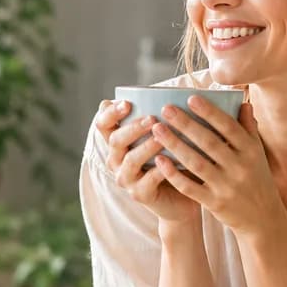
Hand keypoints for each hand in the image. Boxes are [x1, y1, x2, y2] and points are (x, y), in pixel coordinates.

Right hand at [93, 99, 200, 224]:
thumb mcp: (164, 136)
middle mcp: (116, 159)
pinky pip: (147, 182)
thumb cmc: (174, 159)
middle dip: (133, 128)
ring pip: (130, 160)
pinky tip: (170, 162)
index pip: (103, 123)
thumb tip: (167, 92)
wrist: (183, 195)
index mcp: (118, 142)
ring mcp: (126, 179)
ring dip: (146, 147)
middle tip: (152, 118)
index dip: (110, 113)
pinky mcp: (139, 195)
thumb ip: (158, 117)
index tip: (127, 103)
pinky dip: (158, 171)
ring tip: (162, 139)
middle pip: (115, 140)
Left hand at [149, 96, 279, 236]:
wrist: (263, 218)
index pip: (228, 127)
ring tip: (157, 129)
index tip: (191, 97)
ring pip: (196, 163)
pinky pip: (190, 187)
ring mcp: (227, 186)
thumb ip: (248, 128)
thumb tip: (243, 101)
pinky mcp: (215, 203)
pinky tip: (159, 160)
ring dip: (175, 145)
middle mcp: (240, 167)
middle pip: (209, 142)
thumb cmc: (256, 178)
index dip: (210, 112)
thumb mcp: (257, 154)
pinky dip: (174, 174)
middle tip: (165, 109)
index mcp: (251, 150)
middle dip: (186, 124)